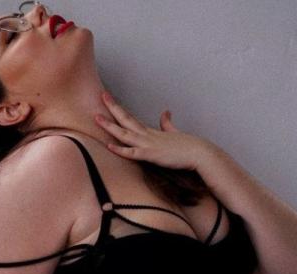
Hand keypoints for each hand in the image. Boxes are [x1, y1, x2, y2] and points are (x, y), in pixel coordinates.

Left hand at [94, 91, 221, 170]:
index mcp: (150, 131)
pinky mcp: (151, 155)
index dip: (118, 109)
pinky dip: (120, 150)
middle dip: (112, 108)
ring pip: (124, 134)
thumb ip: (167, 124)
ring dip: (110, 126)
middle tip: (101, 95)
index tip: (109, 99)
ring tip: (96, 117)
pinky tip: (108, 146)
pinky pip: (132, 153)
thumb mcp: (175, 132)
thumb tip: (166, 113)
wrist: (200, 153)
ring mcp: (148, 144)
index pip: (130, 118)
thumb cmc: (188, 146)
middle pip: (125, 119)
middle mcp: (147, 135)